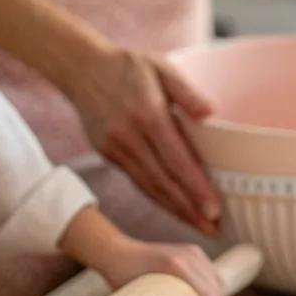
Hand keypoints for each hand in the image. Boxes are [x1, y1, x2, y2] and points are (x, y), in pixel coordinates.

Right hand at [67, 43, 221, 234]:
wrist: (81, 68)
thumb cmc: (128, 66)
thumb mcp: (161, 66)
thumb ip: (187, 90)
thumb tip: (211, 114)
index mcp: (147, 113)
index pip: (176, 158)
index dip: (195, 187)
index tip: (214, 208)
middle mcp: (129, 136)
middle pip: (163, 181)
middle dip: (189, 209)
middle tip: (214, 229)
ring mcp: (116, 149)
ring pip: (149, 187)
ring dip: (175, 210)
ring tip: (200, 225)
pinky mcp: (109, 155)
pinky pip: (137, 182)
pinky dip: (157, 198)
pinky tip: (174, 209)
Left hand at [96, 235, 222, 295]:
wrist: (115, 251)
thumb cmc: (121, 276)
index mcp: (177, 265)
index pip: (209, 294)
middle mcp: (188, 255)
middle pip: (216, 289)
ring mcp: (191, 251)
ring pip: (216, 280)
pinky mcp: (191, 251)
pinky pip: (210, 272)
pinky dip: (211, 289)